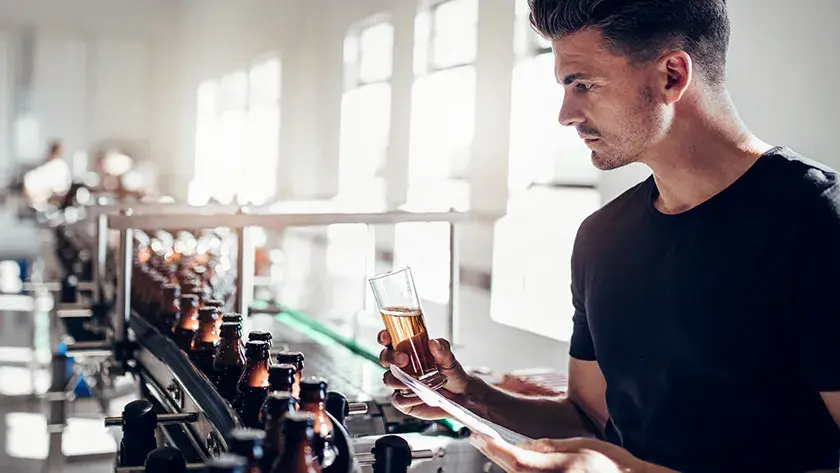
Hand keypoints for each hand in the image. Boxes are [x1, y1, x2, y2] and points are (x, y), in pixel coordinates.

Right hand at [377, 330, 470, 419]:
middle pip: (385, 358)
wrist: (460, 396)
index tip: (387, 336)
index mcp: (409, 351)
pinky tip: (419, 395)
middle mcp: (402, 366)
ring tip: (414, 381)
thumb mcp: (449, 359)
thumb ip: (442, 350)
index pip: (391, 341)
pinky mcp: (404, 401)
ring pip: (388, 379)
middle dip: (390, 357)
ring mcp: (401, 383)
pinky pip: (397, 399)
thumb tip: (433, 343)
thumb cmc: (451, 374)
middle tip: (403, 359)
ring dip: (397, 379)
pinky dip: (406, 398)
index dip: (384, 337)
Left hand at [471, 434, 663, 472]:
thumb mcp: (579, 445)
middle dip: (496, 456)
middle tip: (480, 439)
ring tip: (496, 449)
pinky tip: (518, 463)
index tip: (479, 436)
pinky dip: (522, 472)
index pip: (517, 460)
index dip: (494, 449)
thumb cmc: (611, 464)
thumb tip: (522, 445)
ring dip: (508, 465)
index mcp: (560, 469)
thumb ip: (547, 447)